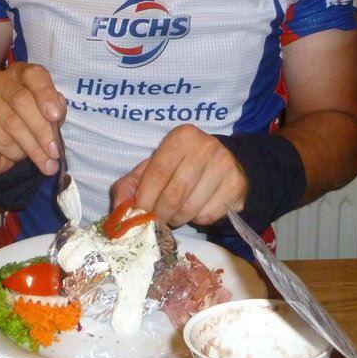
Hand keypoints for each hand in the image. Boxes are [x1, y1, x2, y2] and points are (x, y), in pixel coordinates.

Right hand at [0, 62, 66, 175]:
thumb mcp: (46, 114)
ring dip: (32, 147)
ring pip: (12, 124)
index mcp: (20, 73)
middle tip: (54, 152)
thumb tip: (57, 113)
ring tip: (46, 162)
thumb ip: (55, 110)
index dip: (46, 94)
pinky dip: (14, 152)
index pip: (33, 74)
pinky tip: (19, 155)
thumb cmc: (26, 123)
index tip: (56, 115)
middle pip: (22, 101)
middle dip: (42, 130)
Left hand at [110, 125, 248, 226]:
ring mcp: (224, 165)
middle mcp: (205, 147)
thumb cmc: (181, 165)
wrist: (224, 163)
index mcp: (180, 137)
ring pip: (190, 209)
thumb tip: (120, 209)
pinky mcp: (236, 185)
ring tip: (175, 214)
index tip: (139, 214)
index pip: (157, 174)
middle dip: (160, 214)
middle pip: (173, 195)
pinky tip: (196, 209)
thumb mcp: (153, 167)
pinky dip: (196, 220)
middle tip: (156, 220)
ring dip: (177, 219)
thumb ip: (130, 185)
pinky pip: (208, 216)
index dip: (145, 199)